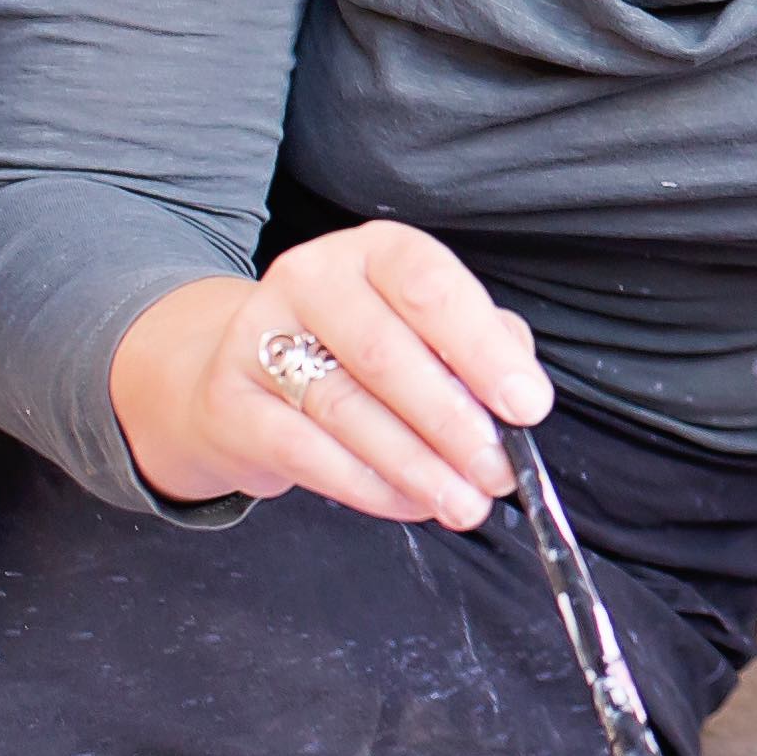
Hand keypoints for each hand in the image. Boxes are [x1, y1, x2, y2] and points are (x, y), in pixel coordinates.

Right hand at [115, 222, 550, 525]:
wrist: (241, 373)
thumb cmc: (360, 351)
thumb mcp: (426, 329)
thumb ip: (481, 345)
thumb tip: (517, 393)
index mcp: (376, 251)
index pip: (430, 286)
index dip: (482, 349)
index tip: (527, 406)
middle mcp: (312, 278)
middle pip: (386, 353)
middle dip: (452, 422)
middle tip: (497, 472)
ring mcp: (258, 335)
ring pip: (346, 409)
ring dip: (416, 466)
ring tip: (465, 504)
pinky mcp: (229, 400)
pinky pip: (305, 452)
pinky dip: (366, 486)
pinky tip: (410, 504)